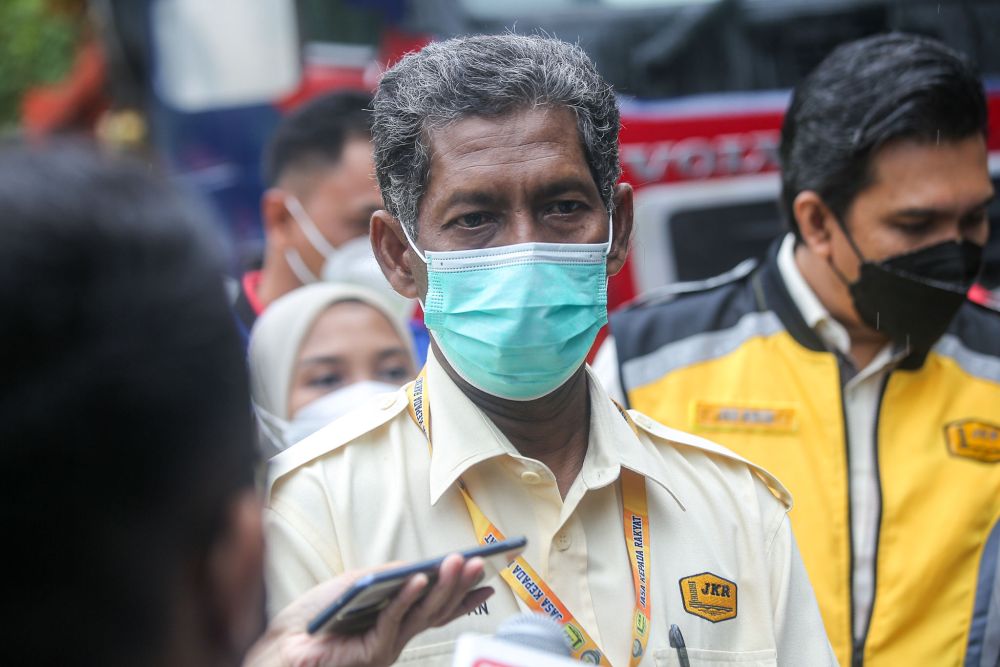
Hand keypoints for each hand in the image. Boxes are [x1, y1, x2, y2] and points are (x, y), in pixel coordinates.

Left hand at [244, 554, 493, 666]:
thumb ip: (388, 579)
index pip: (438, 608)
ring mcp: (387, 646)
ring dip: (442, 588)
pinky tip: (418, 579)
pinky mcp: (371, 653)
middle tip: (478, 562)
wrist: (283, 640)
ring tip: (457, 564)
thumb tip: (418, 567)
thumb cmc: (319, 614)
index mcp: (398, 620)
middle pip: (436, 610)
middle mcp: (398, 636)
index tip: (487, 576)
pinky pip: (393, 621)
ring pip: (422, 616)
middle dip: (459, 585)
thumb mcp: (359, 585)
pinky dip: (406, 599)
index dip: (464, 595)